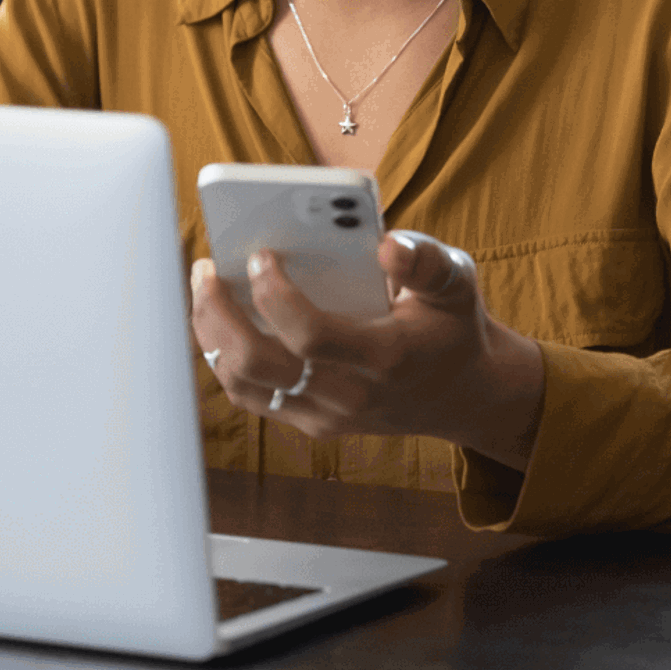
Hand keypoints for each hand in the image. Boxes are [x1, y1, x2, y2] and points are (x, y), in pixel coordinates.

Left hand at [190, 231, 545, 471]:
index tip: (259, 254)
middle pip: (260, 366)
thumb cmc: (451, 326)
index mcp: (386, 357)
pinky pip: (252, 397)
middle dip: (220, 314)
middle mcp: (352, 396)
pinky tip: (219, 318)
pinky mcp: (313, 424)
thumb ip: (425, 259)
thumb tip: (386, 245)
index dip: (275, 295)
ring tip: (204, 287)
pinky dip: (225, 356)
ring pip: (245, 386)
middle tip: (206, 268)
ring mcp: (328, 417)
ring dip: (213, 335)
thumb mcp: (457, 282)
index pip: (310, 336)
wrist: (465, 394)